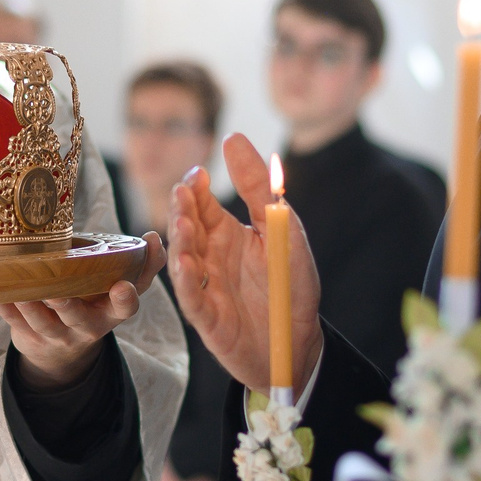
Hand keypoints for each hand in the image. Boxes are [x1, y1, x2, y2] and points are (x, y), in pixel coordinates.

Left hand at [0, 231, 166, 385]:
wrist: (61, 349)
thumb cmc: (95, 304)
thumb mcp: (121, 289)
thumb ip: (144, 264)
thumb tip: (154, 238)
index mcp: (110, 313)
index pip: (125, 309)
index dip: (125, 300)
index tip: (122, 287)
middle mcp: (85, 328)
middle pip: (78, 319)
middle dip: (68, 307)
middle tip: (57, 293)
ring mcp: (56, 335)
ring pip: (42, 322)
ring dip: (30, 306)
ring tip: (20, 289)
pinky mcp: (29, 336)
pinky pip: (14, 322)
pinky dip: (4, 306)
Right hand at [166, 134, 322, 393]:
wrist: (300, 342)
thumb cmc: (290, 285)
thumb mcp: (281, 228)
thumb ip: (258, 186)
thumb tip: (233, 138)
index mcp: (225, 232)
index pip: (201, 202)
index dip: (196, 187)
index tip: (199, 174)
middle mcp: (209, 257)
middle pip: (186, 228)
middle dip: (183, 210)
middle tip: (184, 193)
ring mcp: (205, 287)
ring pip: (182, 260)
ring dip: (181, 241)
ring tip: (184, 223)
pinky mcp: (207, 318)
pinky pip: (191, 297)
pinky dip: (187, 280)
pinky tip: (188, 263)